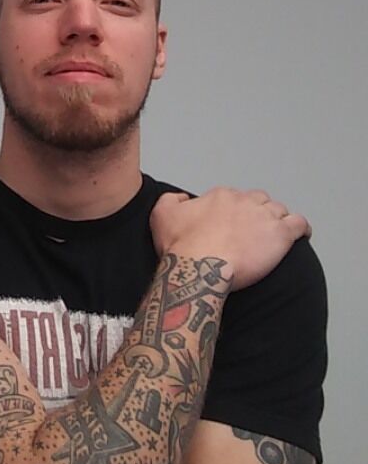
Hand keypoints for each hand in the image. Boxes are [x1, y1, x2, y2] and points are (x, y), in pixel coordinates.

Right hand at [150, 187, 309, 289]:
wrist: (199, 267)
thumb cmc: (181, 246)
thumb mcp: (161, 215)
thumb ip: (172, 200)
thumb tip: (183, 198)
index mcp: (221, 196)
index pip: (234, 198)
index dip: (233, 212)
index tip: (229, 227)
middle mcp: (244, 201)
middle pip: (258, 201)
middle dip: (256, 212)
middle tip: (251, 232)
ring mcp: (264, 216)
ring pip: (279, 210)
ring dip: (277, 220)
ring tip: (273, 235)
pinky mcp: (280, 234)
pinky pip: (299, 224)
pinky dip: (301, 228)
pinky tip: (300, 235)